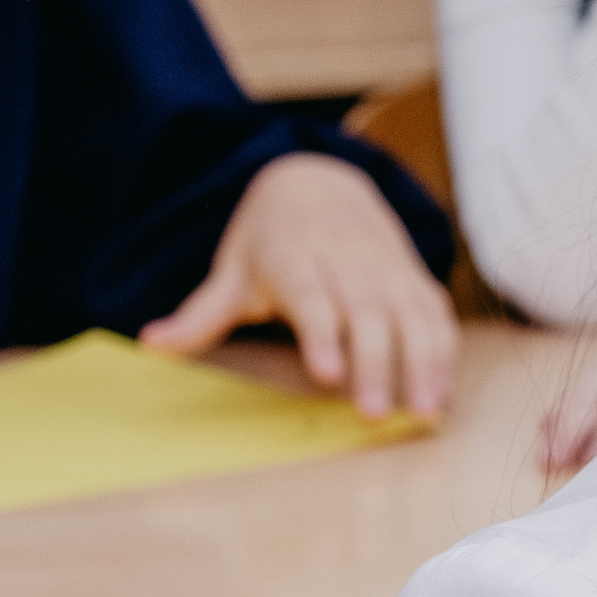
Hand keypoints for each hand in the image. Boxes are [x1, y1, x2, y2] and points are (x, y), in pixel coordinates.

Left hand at [141, 153, 457, 419]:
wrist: (321, 181)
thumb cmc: (270, 241)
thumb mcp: (232, 271)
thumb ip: (201, 314)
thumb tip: (151, 344)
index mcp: (296, 258)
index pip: (312, 298)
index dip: (322, 335)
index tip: (327, 375)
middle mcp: (348, 262)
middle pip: (367, 314)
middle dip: (375, 365)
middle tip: (374, 415)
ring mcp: (388, 269)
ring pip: (412, 317)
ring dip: (423, 366)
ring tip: (423, 413)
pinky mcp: (416, 278)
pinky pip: (438, 317)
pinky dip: (444, 355)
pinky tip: (443, 395)